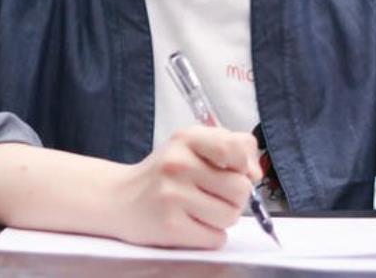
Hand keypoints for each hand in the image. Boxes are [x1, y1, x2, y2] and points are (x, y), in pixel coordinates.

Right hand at [115, 125, 261, 248]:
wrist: (120, 198)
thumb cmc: (165, 171)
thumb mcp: (192, 144)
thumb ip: (230, 147)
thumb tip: (255, 173)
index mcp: (188, 138)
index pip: (237, 147)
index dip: (246, 164)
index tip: (239, 170)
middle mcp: (179, 164)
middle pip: (241, 188)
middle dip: (235, 196)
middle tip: (216, 193)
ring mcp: (173, 195)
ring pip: (230, 215)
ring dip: (223, 217)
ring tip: (202, 209)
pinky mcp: (170, 227)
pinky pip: (215, 238)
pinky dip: (211, 235)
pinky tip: (193, 223)